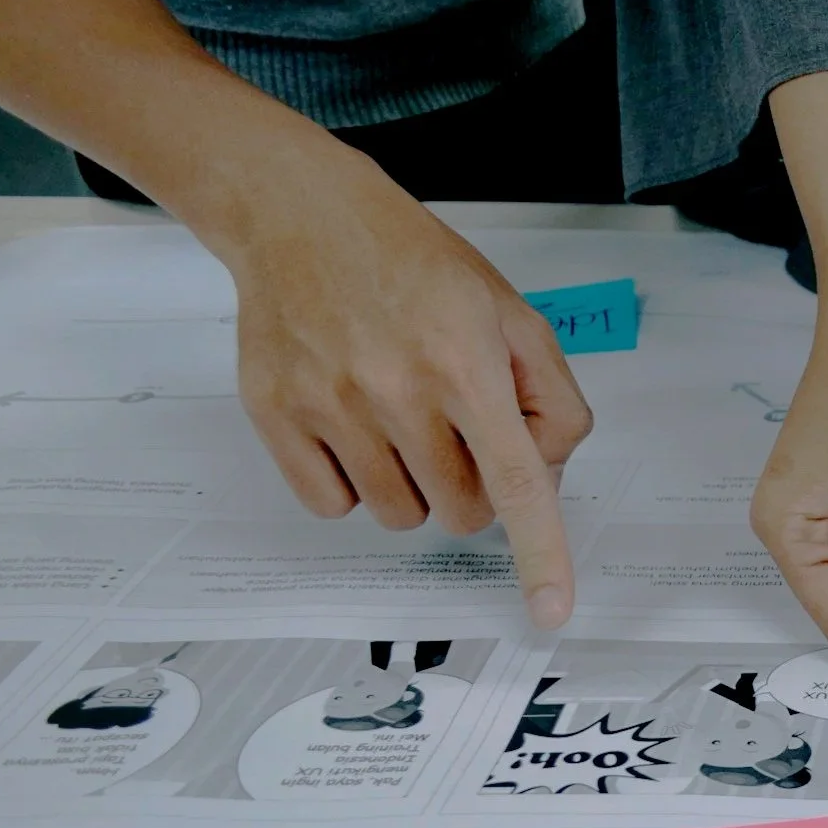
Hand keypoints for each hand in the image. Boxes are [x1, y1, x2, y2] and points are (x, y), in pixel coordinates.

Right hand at [232, 146, 588, 626]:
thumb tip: (545, 474)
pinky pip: (333, 506)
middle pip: (463, 512)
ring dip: (414, 486)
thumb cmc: (414, 265)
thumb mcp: (511, 314)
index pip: (516, 479)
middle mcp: (397, 389)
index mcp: (466, 363)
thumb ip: (549, 397)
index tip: (551, 611)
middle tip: (457, 432)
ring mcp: (331, 405)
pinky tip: (354, 427)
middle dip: (474, 488)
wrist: (302, 216)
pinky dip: (352, 485)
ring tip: (402, 417)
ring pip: (401, 516)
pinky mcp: (276, 416)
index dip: (540, 553)